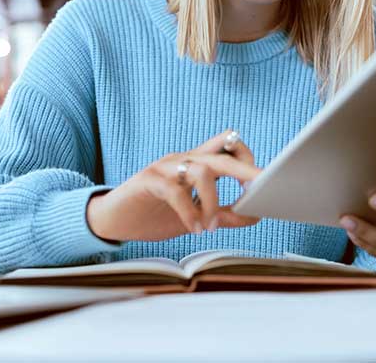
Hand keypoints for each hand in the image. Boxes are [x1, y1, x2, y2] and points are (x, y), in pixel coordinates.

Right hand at [86, 130, 262, 241]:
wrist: (113, 220)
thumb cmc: (154, 214)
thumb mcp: (195, 217)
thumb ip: (223, 214)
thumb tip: (255, 215)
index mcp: (196, 163)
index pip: (229, 146)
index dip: (248, 159)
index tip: (262, 185)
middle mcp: (183, 159)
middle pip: (222, 155)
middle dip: (245, 170)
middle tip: (260, 190)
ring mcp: (165, 167)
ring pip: (201, 170)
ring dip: (212, 202)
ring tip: (210, 227)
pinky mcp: (147, 181)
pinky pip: (175, 191)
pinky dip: (189, 212)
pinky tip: (193, 229)